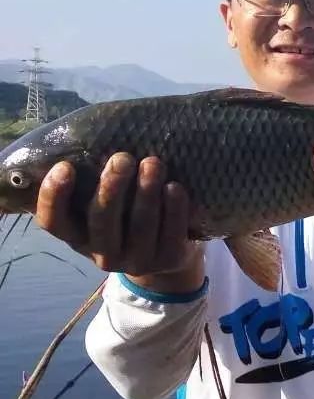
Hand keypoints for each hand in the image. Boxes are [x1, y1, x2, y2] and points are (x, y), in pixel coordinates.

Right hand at [34, 153, 198, 279]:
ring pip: (139, 227)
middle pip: (101, 221)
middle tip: (122, 158)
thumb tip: (90, 137)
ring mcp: (136, 261)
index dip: (54, 197)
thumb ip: (93, 182)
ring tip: (153, 162)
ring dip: (146, 192)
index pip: (53, 222)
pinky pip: (171, 235)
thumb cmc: (127, 215)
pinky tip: (175, 187)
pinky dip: (174, 210)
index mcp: (78, 237)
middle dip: (111, 188)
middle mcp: (102, 254)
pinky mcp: (168, 261)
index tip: (65, 166)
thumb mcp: (104, 205)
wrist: (168, 253)